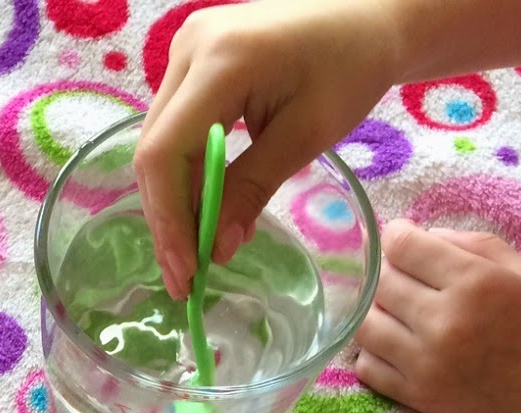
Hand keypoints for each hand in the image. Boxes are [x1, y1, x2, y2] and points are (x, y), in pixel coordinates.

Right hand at [135, 0, 400, 297]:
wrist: (367, 16)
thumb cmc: (351, 66)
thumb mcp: (307, 135)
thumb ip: (253, 188)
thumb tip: (215, 251)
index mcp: (220, 60)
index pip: (166, 152)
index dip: (169, 219)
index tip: (186, 274)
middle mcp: (187, 50)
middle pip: (154, 151)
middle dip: (167, 219)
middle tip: (186, 278)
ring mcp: (184, 53)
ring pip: (159, 144)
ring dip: (174, 202)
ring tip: (195, 253)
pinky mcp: (190, 64)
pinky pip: (174, 130)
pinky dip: (186, 176)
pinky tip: (203, 211)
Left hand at [352, 220, 520, 412]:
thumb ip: (474, 245)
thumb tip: (423, 235)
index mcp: (475, 282)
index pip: (402, 246)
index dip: (397, 235)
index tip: (404, 238)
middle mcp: (444, 320)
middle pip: (379, 282)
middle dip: (386, 271)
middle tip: (404, 275)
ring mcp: (425, 362)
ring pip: (364, 324)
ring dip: (374, 311)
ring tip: (397, 310)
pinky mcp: (417, 397)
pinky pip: (366, 367)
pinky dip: (372, 351)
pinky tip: (395, 344)